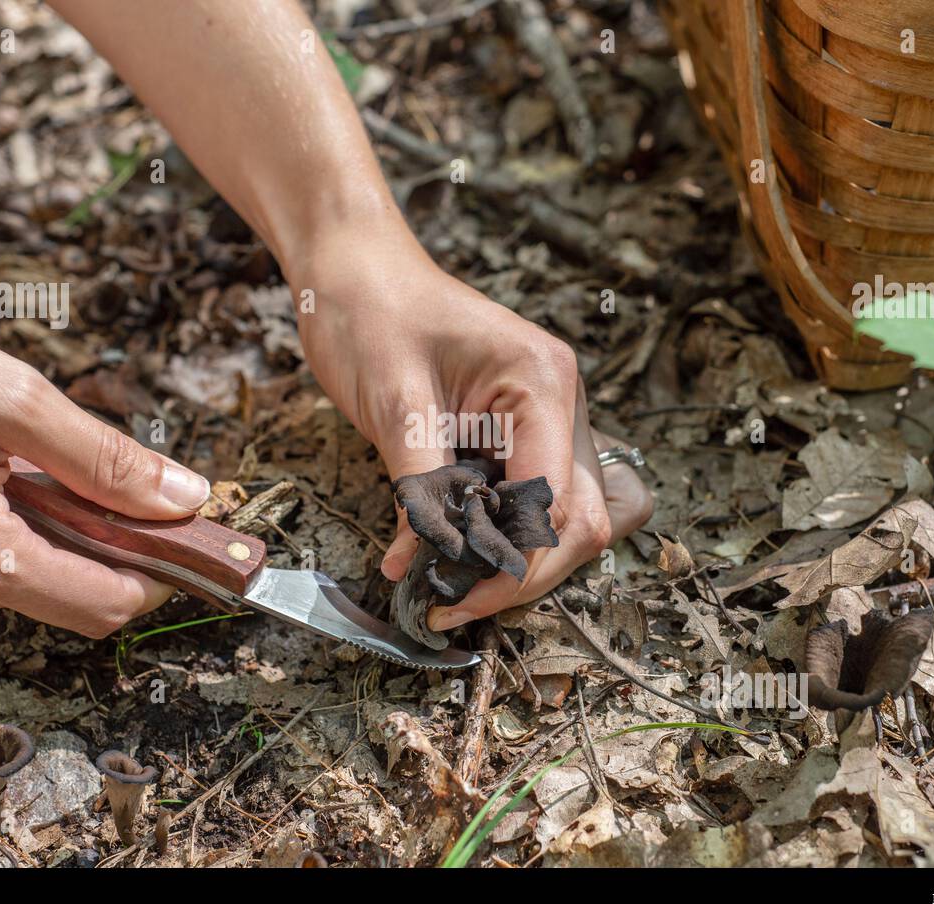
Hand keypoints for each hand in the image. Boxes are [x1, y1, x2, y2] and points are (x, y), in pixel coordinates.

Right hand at [0, 248, 211, 636]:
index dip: (155, 577)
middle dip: (99, 549)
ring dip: (38, 533)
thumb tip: (181, 497)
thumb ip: (103, 459)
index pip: (98, 605)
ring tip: (19, 463)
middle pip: (54, 595)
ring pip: (4, 581)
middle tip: (116, 489)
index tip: (183, 542)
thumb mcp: (10, 395)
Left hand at [291, 231, 652, 628]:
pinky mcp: (521, 431)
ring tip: (453, 588)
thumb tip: (422, 567)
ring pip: (565, 518)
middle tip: (454, 607)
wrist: (355, 267)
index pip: (553, 503)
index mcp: (543, 384)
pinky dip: (500, 535)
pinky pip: (531, 499)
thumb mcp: (393, 403)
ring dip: (519, 560)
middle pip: (579, 521)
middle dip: (523, 573)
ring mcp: (548, 417)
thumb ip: (418, 489)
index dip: (512, 564)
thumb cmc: (371, 312)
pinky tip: (452, 552)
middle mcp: (561, 402)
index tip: (454, 600)